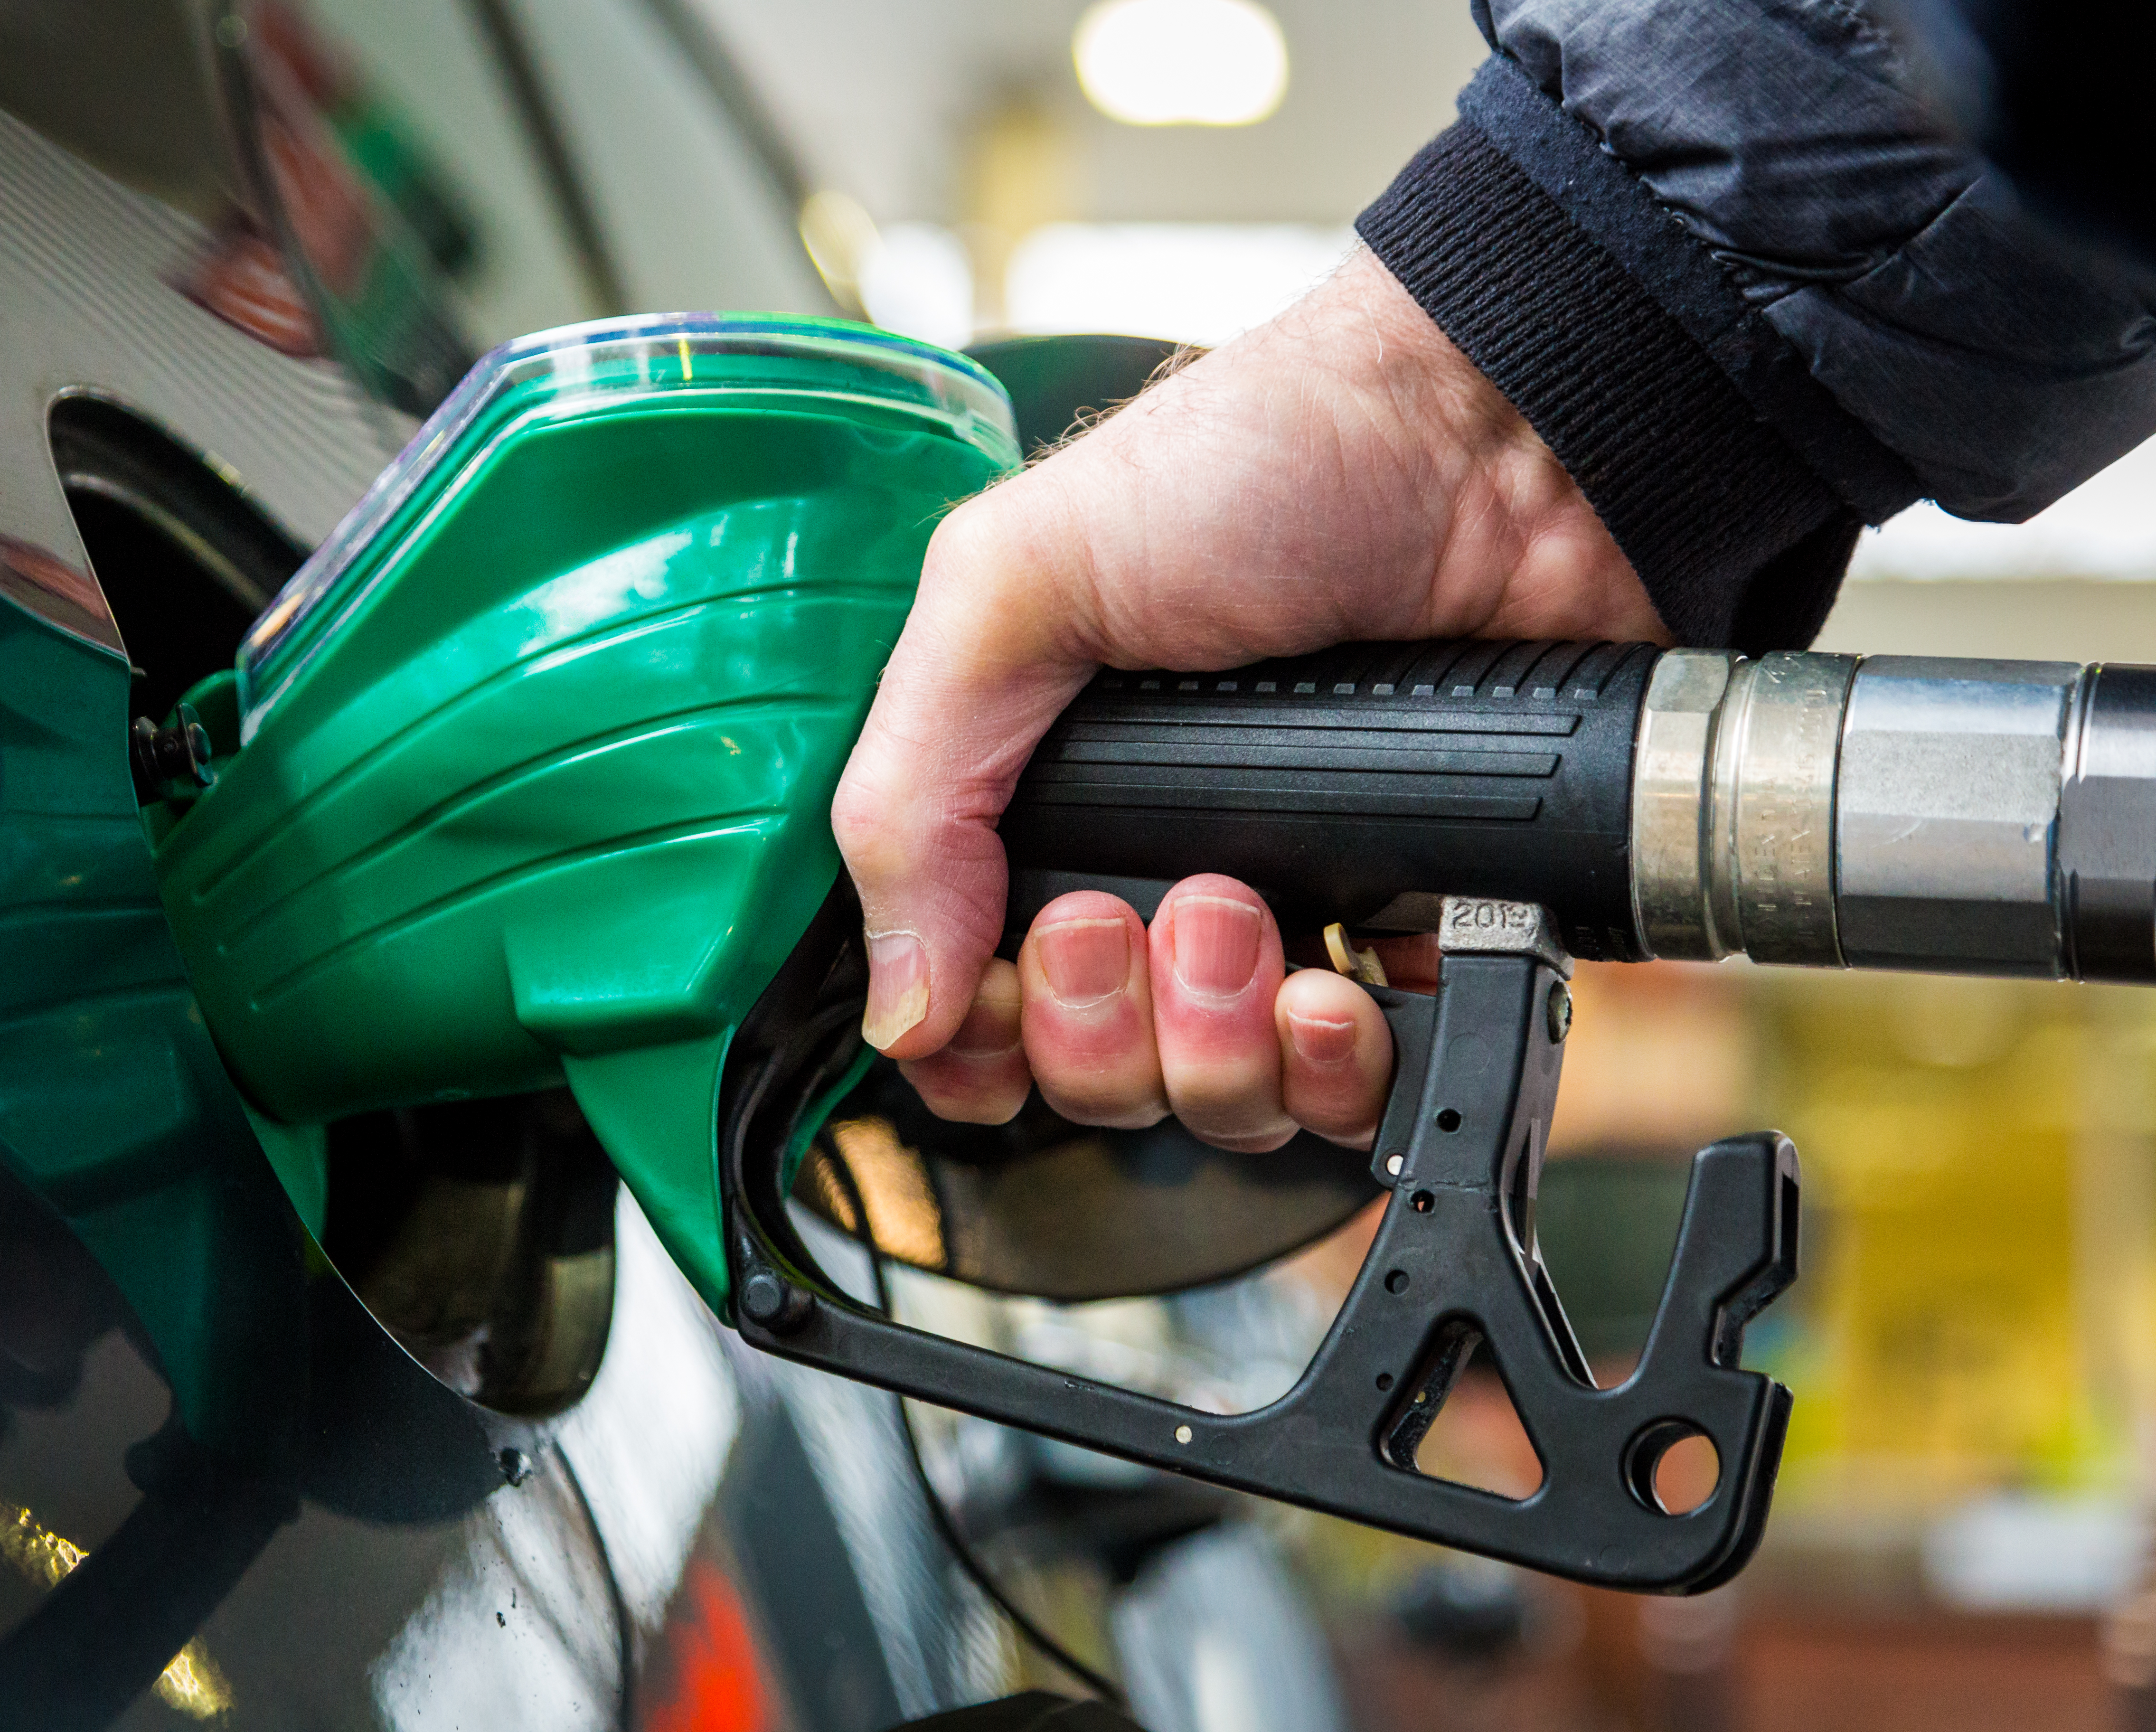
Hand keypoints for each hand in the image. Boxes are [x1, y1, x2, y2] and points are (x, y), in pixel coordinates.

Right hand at [832, 250, 1663, 1146]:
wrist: (1501, 436)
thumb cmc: (1262, 460)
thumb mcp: (1018, 582)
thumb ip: (915, 791)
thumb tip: (895, 1007)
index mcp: (1043, 796)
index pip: (971, 1002)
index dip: (979, 1039)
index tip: (1004, 985)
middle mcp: (1160, 871)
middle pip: (1093, 1078)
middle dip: (1101, 1029)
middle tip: (1137, 915)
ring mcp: (1293, 913)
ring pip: (1222, 1104)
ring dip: (1220, 1050)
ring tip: (1256, 919)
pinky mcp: (1423, 935)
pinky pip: (1368, 1093)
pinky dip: (1350, 1070)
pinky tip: (1349, 984)